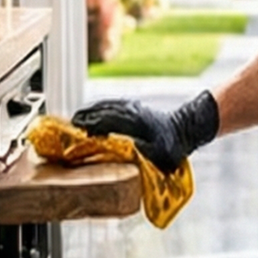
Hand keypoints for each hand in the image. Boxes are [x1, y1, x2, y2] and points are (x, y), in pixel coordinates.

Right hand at [71, 91, 218, 173]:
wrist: (186, 130)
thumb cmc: (173, 147)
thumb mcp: (159, 154)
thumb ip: (143, 151)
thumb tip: (128, 149)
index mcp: (136, 122)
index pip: (108, 120)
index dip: (92, 124)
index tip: (77, 129)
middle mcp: (133, 111)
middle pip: (104, 110)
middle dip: (87, 116)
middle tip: (71, 123)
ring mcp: (134, 107)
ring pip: (108, 105)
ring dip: (92, 110)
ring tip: (78, 118)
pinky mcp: (135, 107)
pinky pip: (113, 104)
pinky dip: (101, 107)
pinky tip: (93, 112)